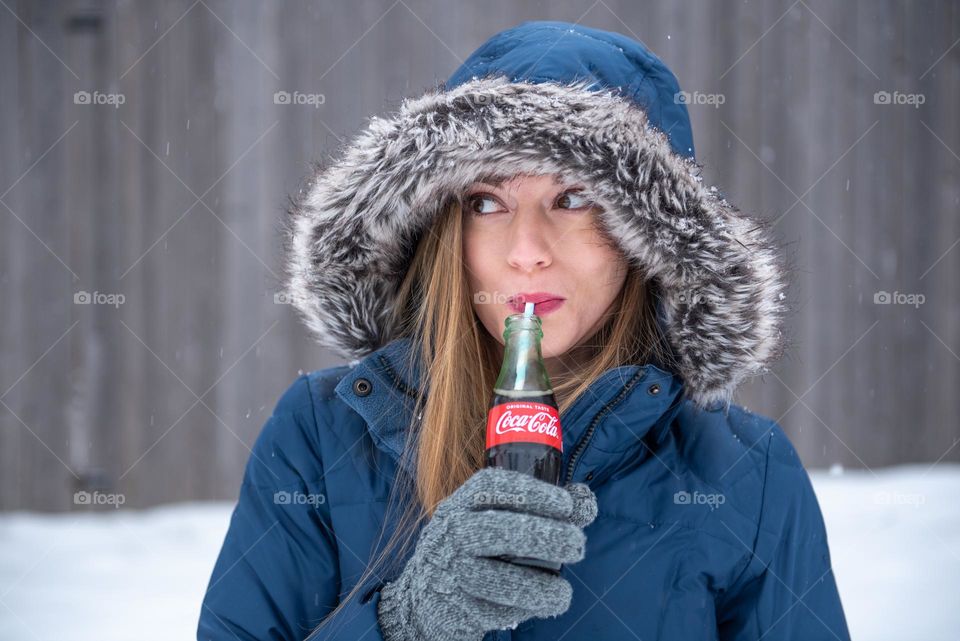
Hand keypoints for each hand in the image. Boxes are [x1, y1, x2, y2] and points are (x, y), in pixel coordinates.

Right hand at [375, 467, 597, 640]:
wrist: (428, 595)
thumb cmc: (477, 549)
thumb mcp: (497, 520)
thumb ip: (545, 509)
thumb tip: (585, 502)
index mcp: (462, 502)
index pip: (492, 485)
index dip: (532, 491)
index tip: (566, 504)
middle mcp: (453, 532)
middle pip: (497, 529)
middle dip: (544, 536)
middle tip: (577, 545)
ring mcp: (451, 570)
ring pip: (496, 578)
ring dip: (538, 586)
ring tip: (563, 592)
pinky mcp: (456, 607)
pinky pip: (494, 610)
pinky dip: (523, 609)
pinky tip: (540, 604)